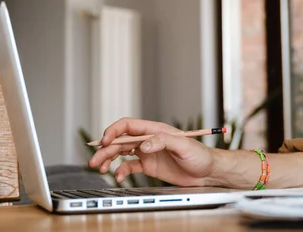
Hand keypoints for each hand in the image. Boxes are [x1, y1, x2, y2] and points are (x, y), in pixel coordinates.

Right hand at [88, 118, 218, 185]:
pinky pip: (129, 166)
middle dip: (105, 149)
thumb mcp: (184, 145)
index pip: (129, 126)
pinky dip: (121, 171)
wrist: (207, 172)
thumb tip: (143, 145)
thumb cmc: (200, 155)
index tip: (105, 141)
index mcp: (155, 130)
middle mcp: (149, 140)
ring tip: (100, 168)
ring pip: (121, 153)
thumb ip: (163, 141)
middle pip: (121, 140)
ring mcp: (148, 152)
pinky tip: (118, 177)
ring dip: (109, 159)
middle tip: (95, 160)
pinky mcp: (149, 165)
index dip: (114, 131)